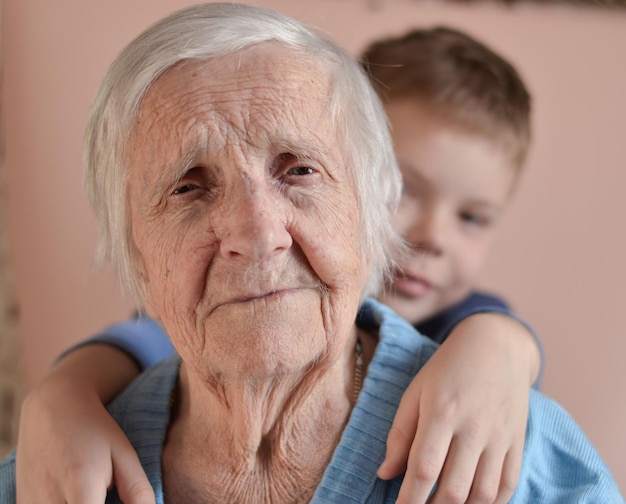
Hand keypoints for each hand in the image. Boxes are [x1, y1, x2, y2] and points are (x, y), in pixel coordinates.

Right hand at [15, 345, 154, 503]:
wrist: (53, 406)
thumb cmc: (94, 430)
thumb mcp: (124, 453)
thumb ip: (137, 490)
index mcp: (80, 484)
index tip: (115, 499)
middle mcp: (49, 498)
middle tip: (104, 489)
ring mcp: (31, 501)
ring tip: (89, 489)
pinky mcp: (22, 502)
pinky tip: (71, 491)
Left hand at [378, 313, 538, 502]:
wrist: (496, 346)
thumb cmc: (447, 369)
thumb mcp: (415, 391)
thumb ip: (399, 434)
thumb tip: (385, 474)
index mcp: (442, 412)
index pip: (423, 468)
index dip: (410, 499)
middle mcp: (474, 427)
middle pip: (454, 489)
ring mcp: (500, 437)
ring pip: (483, 494)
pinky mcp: (517, 442)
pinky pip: (508, 486)